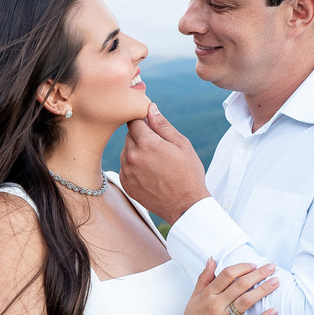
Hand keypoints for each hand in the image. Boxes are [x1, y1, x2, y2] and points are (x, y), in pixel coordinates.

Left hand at [120, 103, 210, 224]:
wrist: (185, 205)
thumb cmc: (187, 173)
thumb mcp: (181, 144)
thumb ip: (163, 125)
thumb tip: (150, 108)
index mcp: (147, 143)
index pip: (134, 122)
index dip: (142, 121)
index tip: (150, 126)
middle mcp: (132, 156)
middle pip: (129, 136)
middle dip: (141, 137)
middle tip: (158, 148)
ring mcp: (127, 172)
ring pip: (126, 152)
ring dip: (136, 152)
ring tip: (155, 163)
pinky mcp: (126, 184)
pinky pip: (125, 167)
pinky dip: (133, 167)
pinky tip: (149, 173)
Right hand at [169, 259, 278, 314]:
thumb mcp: (193, 298)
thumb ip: (204, 278)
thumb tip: (212, 259)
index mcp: (207, 295)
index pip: (227, 275)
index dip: (243, 267)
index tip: (254, 264)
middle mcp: (215, 305)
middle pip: (240, 284)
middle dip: (258, 274)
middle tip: (271, 267)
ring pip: (246, 301)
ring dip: (263, 290)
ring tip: (275, 282)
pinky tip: (273, 311)